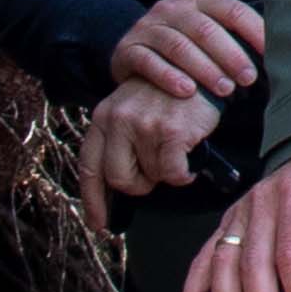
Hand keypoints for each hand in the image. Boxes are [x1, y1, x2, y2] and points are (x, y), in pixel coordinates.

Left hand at [78, 81, 220, 222]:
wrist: (201, 69)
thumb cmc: (167, 94)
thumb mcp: (131, 109)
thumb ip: (119, 141)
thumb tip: (119, 185)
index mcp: (104, 116)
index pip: (89, 166)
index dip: (92, 199)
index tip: (98, 222)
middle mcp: (118, 120)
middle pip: (119, 178)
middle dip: (138, 185)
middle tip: (153, 175)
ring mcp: (143, 125)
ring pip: (151, 176)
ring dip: (165, 173)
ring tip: (175, 150)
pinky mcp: (170, 131)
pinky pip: (173, 174)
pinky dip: (183, 175)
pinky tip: (188, 160)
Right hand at [111, 0, 264, 105]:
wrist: (133, 53)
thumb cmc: (185, 50)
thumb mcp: (208, 37)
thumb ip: (236, 40)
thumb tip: (280, 57)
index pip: (231, 9)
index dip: (253, 31)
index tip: (271, 54)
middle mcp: (171, 8)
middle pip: (205, 29)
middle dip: (230, 55)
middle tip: (249, 78)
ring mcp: (147, 27)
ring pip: (178, 45)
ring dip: (204, 68)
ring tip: (224, 90)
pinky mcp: (127, 49)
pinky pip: (148, 61)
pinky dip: (168, 76)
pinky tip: (186, 91)